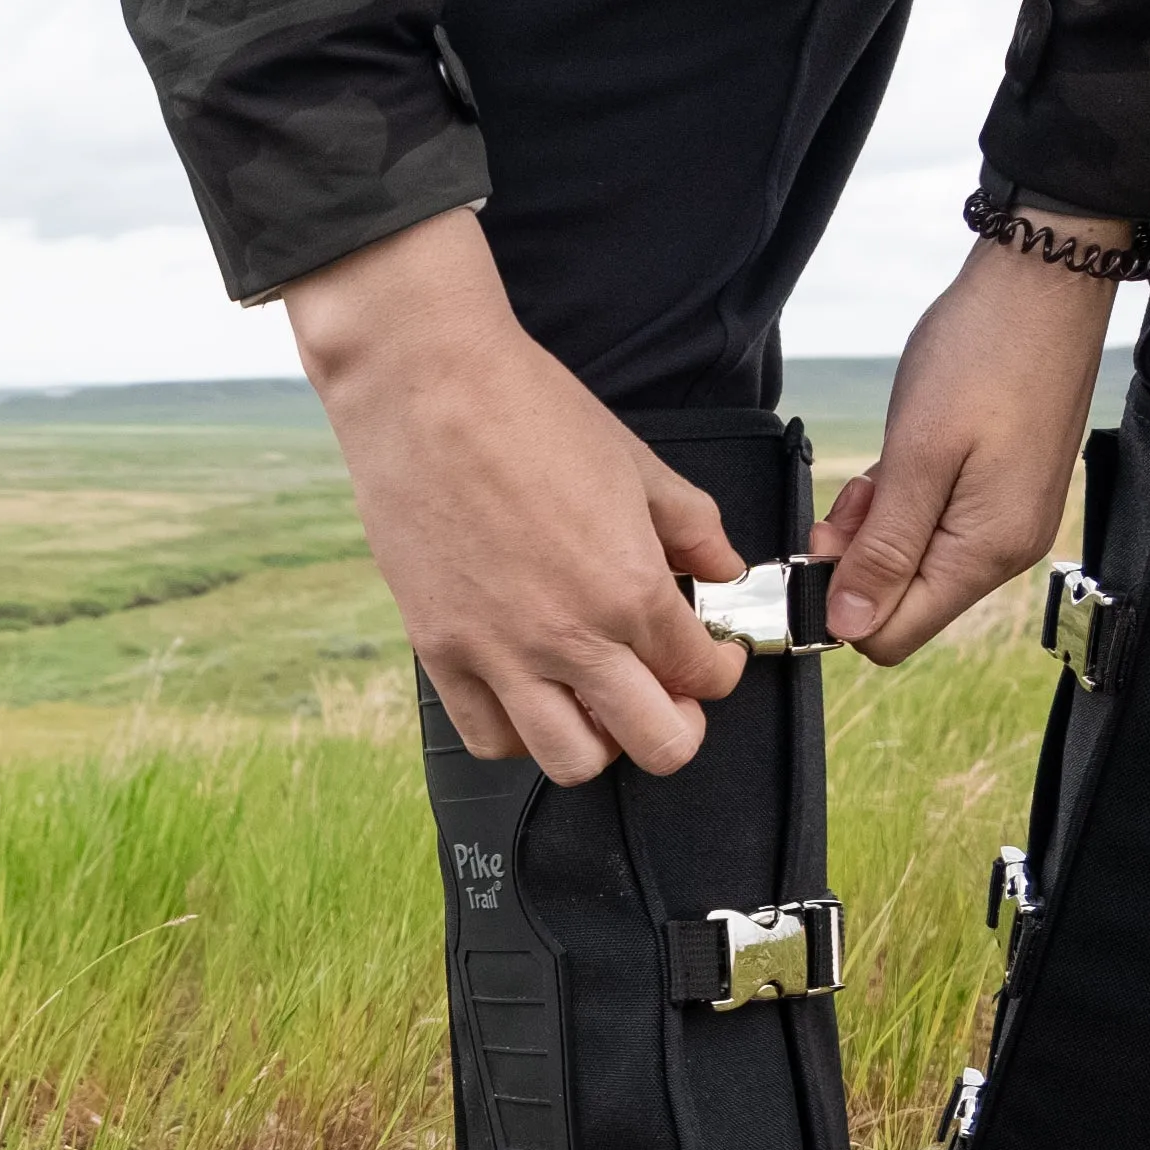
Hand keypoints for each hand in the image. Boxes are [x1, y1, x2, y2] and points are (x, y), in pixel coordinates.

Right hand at [283, 210, 751, 780]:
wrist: (425, 388)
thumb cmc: (528, 410)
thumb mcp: (636, 461)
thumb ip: (692, 525)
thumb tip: (724, 566)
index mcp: (631, 589)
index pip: (702, 673)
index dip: (721, 670)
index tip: (711, 656)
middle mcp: (569, 637)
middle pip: (657, 745)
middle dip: (678, 726)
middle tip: (669, 694)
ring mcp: (499, 653)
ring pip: (572, 761)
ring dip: (600, 741)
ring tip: (597, 702)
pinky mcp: (440, 650)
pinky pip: (489, 737)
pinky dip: (520, 733)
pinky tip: (530, 695)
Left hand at [816, 212, 1126, 664]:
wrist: (1044, 282)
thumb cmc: (984, 352)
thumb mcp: (917, 454)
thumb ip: (883, 547)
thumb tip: (850, 625)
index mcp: (986, 552)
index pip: (893, 635)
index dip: (842, 602)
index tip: (819, 544)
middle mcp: (1004, 550)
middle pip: (903, 601)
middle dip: (858, 558)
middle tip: (850, 494)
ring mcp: (1006, 521)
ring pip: (913, 561)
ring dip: (877, 526)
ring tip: (880, 469)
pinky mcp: (1002, 493)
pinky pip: (935, 526)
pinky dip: (903, 503)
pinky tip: (901, 460)